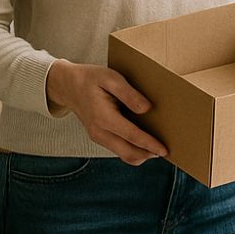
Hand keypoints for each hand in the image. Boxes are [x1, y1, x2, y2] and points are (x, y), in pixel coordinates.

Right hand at [45, 60, 167, 165]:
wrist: (67, 86)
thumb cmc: (90, 79)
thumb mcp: (111, 78)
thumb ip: (129, 94)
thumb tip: (147, 109)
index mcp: (103, 118)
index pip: (132, 136)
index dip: (150, 144)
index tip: (165, 150)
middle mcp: (99, 132)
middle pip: (129, 153)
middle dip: (149, 154)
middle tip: (167, 151)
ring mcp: (98, 137)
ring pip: (124, 154)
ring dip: (141, 154)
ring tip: (159, 147)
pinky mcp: (99, 137)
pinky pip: (119, 149)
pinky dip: (133, 149)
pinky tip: (144, 141)